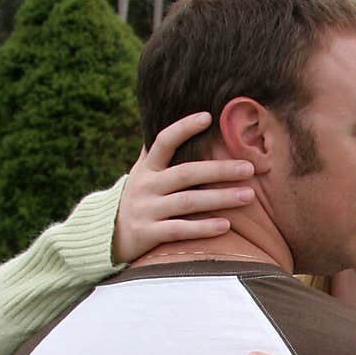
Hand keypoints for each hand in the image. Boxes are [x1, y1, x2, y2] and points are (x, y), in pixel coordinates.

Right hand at [111, 112, 255, 263]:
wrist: (107, 237)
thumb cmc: (136, 201)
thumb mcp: (140, 175)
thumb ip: (154, 153)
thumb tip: (164, 118)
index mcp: (147, 169)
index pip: (164, 141)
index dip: (184, 128)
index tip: (208, 117)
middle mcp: (146, 186)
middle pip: (187, 173)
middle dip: (219, 170)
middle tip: (249, 168)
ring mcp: (147, 210)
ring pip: (188, 202)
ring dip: (220, 198)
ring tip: (248, 196)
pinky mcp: (148, 235)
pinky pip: (180, 230)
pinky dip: (203, 228)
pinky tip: (225, 226)